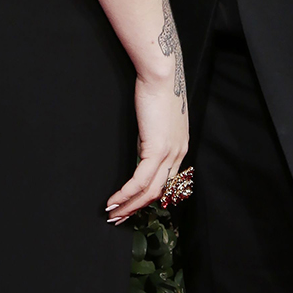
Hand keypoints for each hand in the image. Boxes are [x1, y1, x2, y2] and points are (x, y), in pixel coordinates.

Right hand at [105, 75, 188, 222]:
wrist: (162, 74)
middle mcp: (179, 153)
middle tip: (118, 218)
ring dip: (129, 205)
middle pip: (158, 192)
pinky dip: (126, 193)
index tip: (132, 205)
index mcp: (180, 146)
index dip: (148, 197)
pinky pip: (140, 180)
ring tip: (112, 213)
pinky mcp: (157, 148)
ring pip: (150, 191)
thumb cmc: (158, 89)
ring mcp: (170, 153)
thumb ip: (152, 137)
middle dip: (137, 208)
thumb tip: (141, 150)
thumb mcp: (157, 119)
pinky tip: (114, 200)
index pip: (166, 181)